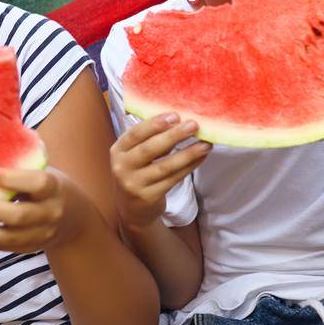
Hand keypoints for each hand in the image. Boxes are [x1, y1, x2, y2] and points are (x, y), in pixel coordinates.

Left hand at [0, 167, 85, 253]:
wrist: (75, 218)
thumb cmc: (48, 185)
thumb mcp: (44, 170)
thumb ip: (22, 161)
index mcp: (53, 188)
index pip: (38, 184)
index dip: (16, 180)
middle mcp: (49, 214)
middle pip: (18, 215)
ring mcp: (39, 235)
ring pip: (8, 238)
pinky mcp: (26, 248)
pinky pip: (0, 248)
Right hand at [109, 114, 208, 229]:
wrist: (131, 210)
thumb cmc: (137, 174)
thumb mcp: (134, 156)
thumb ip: (149, 140)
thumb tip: (178, 122)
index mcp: (118, 150)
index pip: (135, 133)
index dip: (155, 124)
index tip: (175, 115)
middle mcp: (122, 167)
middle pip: (150, 149)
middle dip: (173, 135)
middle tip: (193, 125)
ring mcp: (134, 184)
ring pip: (164, 166)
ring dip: (187, 154)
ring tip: (205, 144)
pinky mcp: (148, 197)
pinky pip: (173, 179)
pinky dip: (188, 167)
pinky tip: (200, 158)